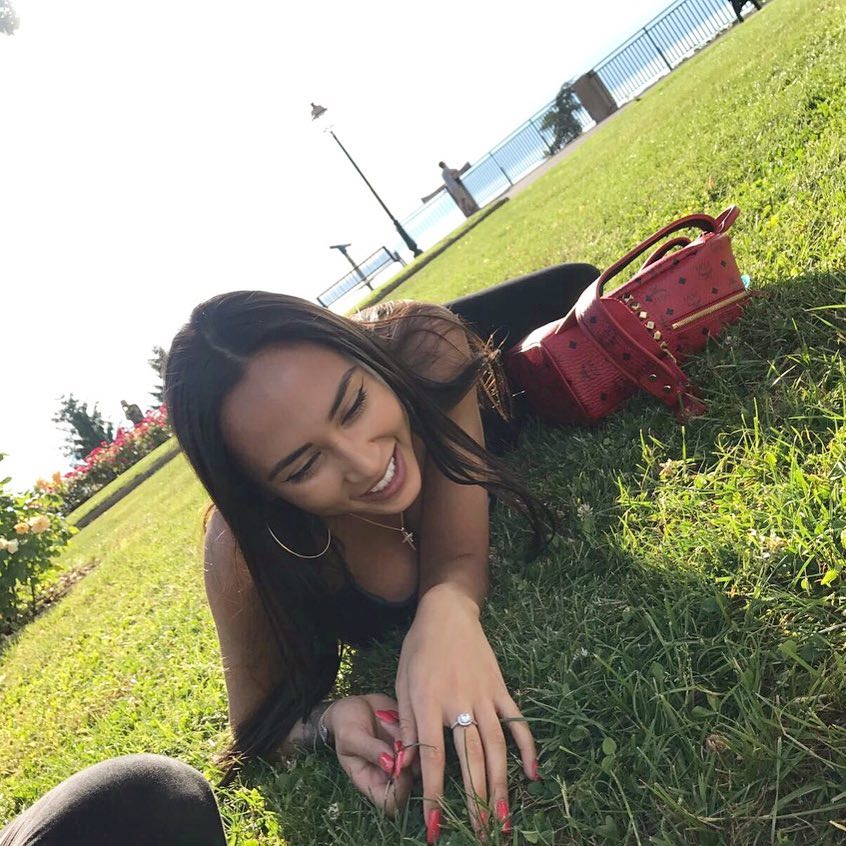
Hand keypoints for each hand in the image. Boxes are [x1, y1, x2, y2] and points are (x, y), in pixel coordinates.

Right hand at [323, 693, 415, 816]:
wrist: (353, 704)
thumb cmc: (346, 724)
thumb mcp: (351, 736)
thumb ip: (369, 750)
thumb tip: (390, 765)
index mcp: (371, 782)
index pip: (391, 804)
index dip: (399, 790)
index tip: (395, 765)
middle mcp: (390, 774)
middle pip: (413, 785)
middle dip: (409, 763)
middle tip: (396, 740)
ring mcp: (403, 758)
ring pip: (421, 762)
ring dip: (410, 742)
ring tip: (388, 723)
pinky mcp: (412, 740)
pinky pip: (423, 740)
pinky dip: (412, 728)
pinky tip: (394, 716)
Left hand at [394, 583, 537, 840]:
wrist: (447, 612)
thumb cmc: (418, 649)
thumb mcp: (402, 682)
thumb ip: (405, 724)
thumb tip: (405, 766)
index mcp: (428, 702)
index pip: (433, 758)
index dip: (434, 795)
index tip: (434, 826)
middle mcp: (458, 702)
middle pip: (470, 759)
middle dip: (474, 800)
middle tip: (478, 834)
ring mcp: (483, 695)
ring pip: (496, 747)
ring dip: (501, 785)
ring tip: (503, 819)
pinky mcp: (500, 688)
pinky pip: (516, 720)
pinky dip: (527, 747)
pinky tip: (534, 774)